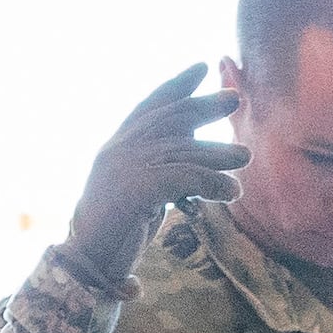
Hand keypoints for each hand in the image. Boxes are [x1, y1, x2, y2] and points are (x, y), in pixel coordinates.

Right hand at [63, 64, 243, 280]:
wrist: (87, 265)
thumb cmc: (115, 233)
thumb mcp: (139, 192)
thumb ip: (160, 167)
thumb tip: (194, 148)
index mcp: (116, 148)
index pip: (148, 108)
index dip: (175, 87)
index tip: (201, 67)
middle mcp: (118, 151)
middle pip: (166, 119)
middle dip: (201, 105)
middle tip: (234, 97)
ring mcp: (123, 168)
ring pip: (180, 150)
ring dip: (216, 153)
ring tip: (244, 157)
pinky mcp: (134, 189)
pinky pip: (183, 177)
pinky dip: (211, 182)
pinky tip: (232, 191)